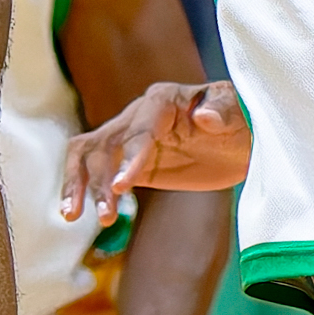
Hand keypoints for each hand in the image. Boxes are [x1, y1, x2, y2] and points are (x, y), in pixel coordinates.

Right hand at [59, 78, 254, 229]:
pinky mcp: (124, 160)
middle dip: (102, 178)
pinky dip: (79, 187)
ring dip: (80, 183)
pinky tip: (72, 212)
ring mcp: (128, 136)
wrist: (237, 144)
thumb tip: (203, 117)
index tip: (123, 185)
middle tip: (107, 214)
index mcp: (164, 99)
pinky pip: (92, 168)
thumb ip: (223, 110)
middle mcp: (139, 113)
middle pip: (107, 142)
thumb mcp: (239, 115)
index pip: (141, 126)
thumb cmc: (240, 125)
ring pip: (89, 153)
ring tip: (75, 215)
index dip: (130, 154)